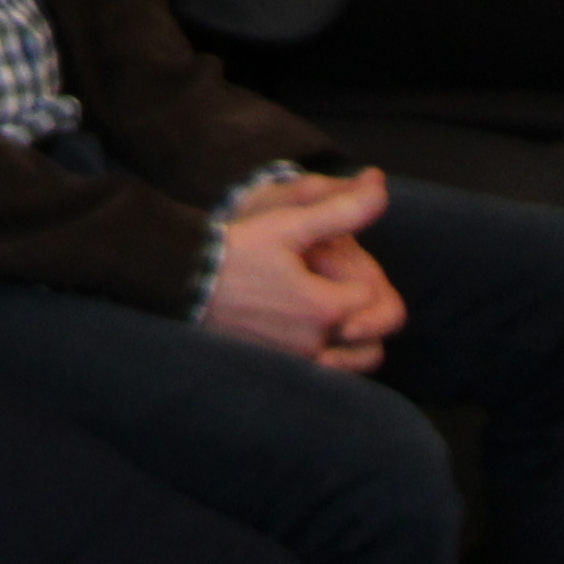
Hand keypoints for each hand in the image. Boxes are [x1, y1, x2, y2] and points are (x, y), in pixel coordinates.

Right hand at [196, 171, 397, 371]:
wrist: (183, 280)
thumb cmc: (237, 250)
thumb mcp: (289, 222)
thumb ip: (341, 210)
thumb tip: (381, 187)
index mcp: (324, 307)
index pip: (373, 296)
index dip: (359, 276)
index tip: (335, 264)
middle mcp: (315, 343)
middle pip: (372, 338)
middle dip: (367, 315)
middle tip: (341, 290)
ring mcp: (295, 361)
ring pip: (353, 365)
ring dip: (355, 344)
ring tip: (335, 318)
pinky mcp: (277, 370)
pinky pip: (324, 375)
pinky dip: (331, 361)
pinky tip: (312, 336)